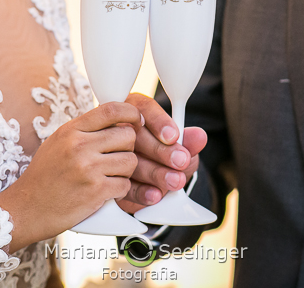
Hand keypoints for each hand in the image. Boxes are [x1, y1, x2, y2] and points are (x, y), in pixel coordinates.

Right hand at [0, 102, 140, 246]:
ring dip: (125, 171)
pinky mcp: (96, 191)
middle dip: (128, 147)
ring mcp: (89, 168)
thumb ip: (84, 130)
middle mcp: (80, 146)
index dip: (131, 112)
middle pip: (127, 136)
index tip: (137, 120)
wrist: (27, 208)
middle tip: (116, 157)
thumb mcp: (58, 142)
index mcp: (71, 130)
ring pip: (131, 161)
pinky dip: (119, 189)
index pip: (111, 110)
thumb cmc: (44, 175)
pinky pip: (125, 184)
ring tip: (109, 176)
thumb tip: (116, 119)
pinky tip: (105, 191)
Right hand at [117, 93, 206, 213]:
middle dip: (162, 151)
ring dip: (155, 172)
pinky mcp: (103, 178)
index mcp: (132, 110)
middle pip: (136, 135)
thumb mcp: (176, 149)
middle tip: (181, 161)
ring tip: (175, 180)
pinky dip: (141, 191)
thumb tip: (199, 137)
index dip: (159, 121)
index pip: (143, 108)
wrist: (141, 182)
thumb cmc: (158, 157)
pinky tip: (155, 194)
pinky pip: (120, 183)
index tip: (173, 136)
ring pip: (129, 160)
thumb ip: (187, 142)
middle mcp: (116, 127)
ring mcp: (106, 152)